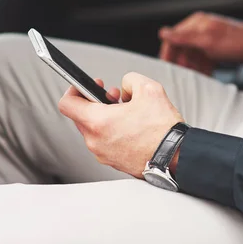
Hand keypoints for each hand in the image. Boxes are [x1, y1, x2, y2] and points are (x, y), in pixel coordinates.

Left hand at [58, 73, 183, 177]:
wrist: (176, 157)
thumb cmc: (163, 129)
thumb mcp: (149, 89)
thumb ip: (130, 80)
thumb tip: (125, 86)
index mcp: (98, 122)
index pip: (67, 104)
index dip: (74, 90)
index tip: (86, 86)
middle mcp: (95, 142)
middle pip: (81, 117)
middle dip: (95, 103)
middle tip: (114, 97)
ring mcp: (103, 155)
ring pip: (94, 130)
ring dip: (105, 118)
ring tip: (127, 113)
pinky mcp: (113, 163)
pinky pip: (105, 143)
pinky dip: (112, 132)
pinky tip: (132, 128)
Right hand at [158, 12, 242, 74]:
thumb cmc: (233, 41)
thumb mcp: (205, 40)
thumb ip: (183, 37)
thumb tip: (163, 33)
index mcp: (195, 23)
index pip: (174, 37)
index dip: (168, 52)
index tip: (166, 66)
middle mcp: (200, 30)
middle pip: (183, 48)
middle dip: (182, 62)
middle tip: (181, 75)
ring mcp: (208, 40)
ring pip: (193, 56)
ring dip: (192, 67)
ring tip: (192, 78)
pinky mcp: (215, 49)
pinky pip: (203, 60)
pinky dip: (202, 68)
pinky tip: (204, 76)